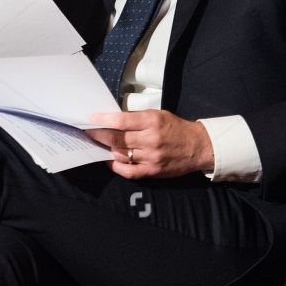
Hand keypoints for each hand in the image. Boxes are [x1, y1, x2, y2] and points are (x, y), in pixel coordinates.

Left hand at [85, 108, 213, 178]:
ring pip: (120, 155)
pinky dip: (115, 166)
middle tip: (88, 132)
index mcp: (152, 121)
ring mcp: (151, 157)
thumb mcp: (158, 115)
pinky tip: (109, 160)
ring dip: (106, 150)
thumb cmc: (176, 128)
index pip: (121, 120)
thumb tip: (113, 120)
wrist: (198, 147)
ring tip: (98, 145)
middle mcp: (151, 139)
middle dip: (99, 135)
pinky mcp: (152, 171)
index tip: (91, 119)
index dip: (103, 120)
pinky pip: (128, 171)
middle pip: (117, 139)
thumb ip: (137, 118)